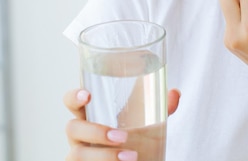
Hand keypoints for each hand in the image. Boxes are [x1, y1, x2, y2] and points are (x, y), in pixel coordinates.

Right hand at [63, 88, 180, 160]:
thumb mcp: (147, 123)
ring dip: (104, 156)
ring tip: (131, 157)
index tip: (88, 95)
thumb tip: (175, 93)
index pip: (72, 102)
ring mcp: (79, 156)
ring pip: (76, 155)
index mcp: (91, 116)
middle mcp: (80, 136)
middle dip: (95, 132)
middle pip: (72, 128)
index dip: (74, 97)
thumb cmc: (135, 141)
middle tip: (123, 136)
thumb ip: (160, 108)